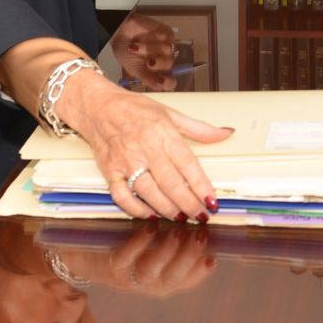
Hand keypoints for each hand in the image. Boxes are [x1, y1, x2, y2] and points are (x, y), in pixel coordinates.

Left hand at [56, 222, 216, 295]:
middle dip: (189, 257)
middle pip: (172, 278)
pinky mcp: (111, 267)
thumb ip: (176, 243)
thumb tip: (202, 222)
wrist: (86, 256)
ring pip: (151, 272)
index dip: (200, 271)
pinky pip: (126, 258)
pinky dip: (139, 243)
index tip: (213, 257)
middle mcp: (148, 284)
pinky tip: (150, 226)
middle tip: (201, 235)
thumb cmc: (128, 249)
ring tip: (180, 231)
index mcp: (163, 282)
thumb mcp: (154, 250)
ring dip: (167, 252)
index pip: (187, 280)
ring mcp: (129, 278)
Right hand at [63, 74, 233, 220]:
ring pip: (149, 192)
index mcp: (163, 133)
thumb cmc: (134, 109)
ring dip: (167, 209)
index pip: (188, 164)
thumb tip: (225, 133)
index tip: (212, 201)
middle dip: (188, 203)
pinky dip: (135, 209)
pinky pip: (122, 196)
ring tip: (180, 217)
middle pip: (171, 183)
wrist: (98, 106)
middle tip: (200, 215)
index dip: (202, 186)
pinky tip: (149, 214)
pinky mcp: (110, 171)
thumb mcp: (170, 113)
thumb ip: (199, 128)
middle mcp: (145, 148)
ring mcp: (126, 161)